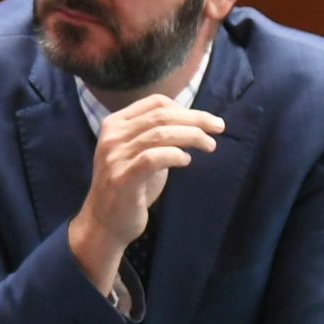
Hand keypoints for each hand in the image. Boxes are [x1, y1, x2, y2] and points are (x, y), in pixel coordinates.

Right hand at [69, 94, 224, 293]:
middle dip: (195, 119)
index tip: (204, 120)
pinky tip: (187, 161)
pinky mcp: (122, 177)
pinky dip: (175, 155)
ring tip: (210, 145)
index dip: (184, 108)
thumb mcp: (139, 153)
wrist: (104, 221)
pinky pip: (154, 157)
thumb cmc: (129, 186)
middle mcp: (112, 136)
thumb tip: (194, 122)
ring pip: (160, 134)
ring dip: (191, 136)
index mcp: (115, 124)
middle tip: (219, 127)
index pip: (154, 102)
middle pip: (161, 115)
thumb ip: (157, 136)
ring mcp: (115, 156)